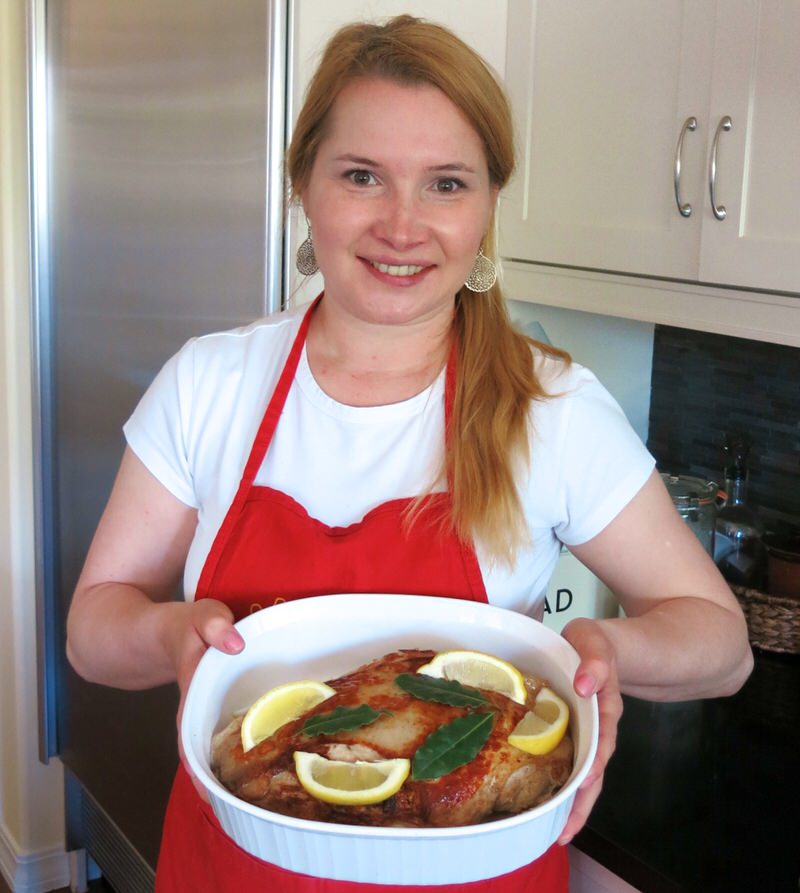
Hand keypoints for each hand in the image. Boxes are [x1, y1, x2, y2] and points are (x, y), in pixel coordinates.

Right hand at [166, 599, 244, 799]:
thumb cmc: (176, 626)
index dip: (205, 767)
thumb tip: (234, 643)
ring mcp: (203, 711)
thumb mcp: (195, 615)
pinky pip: (226, 730)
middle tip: (252, 803)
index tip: (216, 793)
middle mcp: (196, 709)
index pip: (194, 738)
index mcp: (191, 691)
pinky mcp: (212, 707)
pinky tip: (266, 753)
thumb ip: (211, 623)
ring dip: (234, 765)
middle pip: (208, 751)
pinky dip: (242, 741)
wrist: (152, 633)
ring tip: (263, 791)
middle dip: (225, 777)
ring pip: (217, 745)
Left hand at [557, 617, 622, 844]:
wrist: (596, 646)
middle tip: (567, 830)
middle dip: (584, 801)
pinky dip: (560, 786)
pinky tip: (546, 805)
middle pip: (596, 768)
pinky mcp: (573, 737)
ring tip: (559, 833)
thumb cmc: (592, 643)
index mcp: (605, 703)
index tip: (586, 780)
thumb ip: (595, 658)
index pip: (604, 736)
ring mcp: (587, 734)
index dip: (596, 759)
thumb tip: (586, 684)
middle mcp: (599, 726)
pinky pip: (569, 765)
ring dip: (573, 803)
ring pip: (584, 774)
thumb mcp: (594, 640)